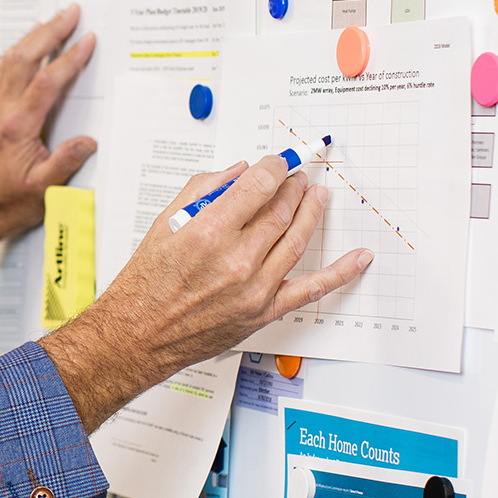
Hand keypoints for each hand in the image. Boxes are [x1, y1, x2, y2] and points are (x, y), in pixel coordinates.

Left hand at [0, 6, 96, 250]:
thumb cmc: (11, 200)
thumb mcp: (43, 191)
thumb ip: (64, 164)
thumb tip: (87, 142)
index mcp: (18, 127)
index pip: (46, 83)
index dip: (68, 59)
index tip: (87, 41)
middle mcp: (6, 112)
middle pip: (26, 60)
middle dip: (50, 32)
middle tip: (71, 11)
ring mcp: (0, 108)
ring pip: (13, 60)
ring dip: (34, 35)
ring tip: (55, 17)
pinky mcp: (0, 110)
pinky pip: (7, 70)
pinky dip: (21, 49)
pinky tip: (30, 41)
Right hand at [40, 153, 372, 430]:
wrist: (138, 334)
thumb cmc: (146, 283)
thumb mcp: (164, 223)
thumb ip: (203, 190)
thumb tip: (239, 172)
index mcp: (208, 232)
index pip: (258, 185)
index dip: (274, 167)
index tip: (277, 162)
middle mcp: (236, 260)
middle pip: (281, 209)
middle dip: (292, 186)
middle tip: (296, 178)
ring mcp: (255, 288)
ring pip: (297, 239)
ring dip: (311, 211)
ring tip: (317, 196)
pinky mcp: (264, 311)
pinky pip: (311, 289)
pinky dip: (340, 272)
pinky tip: (358, 257)